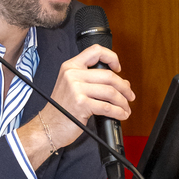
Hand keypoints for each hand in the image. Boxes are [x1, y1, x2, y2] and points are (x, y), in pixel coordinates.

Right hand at [17, 44, 134, 165]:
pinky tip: (121, 115)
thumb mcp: (72, 87)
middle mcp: (72, 74)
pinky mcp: (81, 104)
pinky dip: (118, 112)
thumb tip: (123, 82)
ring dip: (123, 102)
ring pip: (110, 91)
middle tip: (129, 95)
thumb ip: (93, 81)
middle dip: (124, 87)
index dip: (112, 57)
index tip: (118, 68)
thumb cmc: (61, 109)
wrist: (48, 127)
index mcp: (70, 66)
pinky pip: (107, 107)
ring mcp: (76, 89)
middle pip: (109, 75)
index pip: (95, 51)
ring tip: (125, 108)